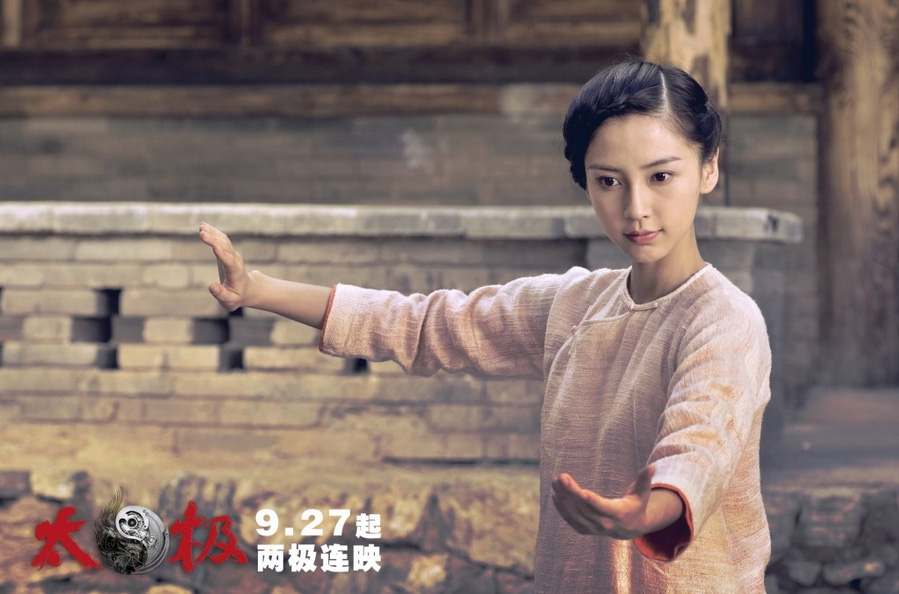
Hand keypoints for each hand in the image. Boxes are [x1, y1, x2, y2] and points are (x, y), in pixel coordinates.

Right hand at [199, 222, 253, 311]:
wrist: (247, 288)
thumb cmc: (237, 296)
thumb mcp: (230, 301)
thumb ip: (221, 294)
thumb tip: (211, 286)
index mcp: (236, 273)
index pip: (230, 262)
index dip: (223, 255)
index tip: (215, 247)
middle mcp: (236, 260)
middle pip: (226, 247)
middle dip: (214, 240)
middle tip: (202, 233)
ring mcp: (233, 254)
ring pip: (224, 240)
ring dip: (213, 233)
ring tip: (201, 227)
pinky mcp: (228, 250)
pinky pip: (221, 238)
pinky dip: (213, 231)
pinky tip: (203, 225)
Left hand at [551, 466, 677, 539]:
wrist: (631, 527)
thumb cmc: (637, 504)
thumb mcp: (643, 493)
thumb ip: (644, 480)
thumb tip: (652, 467)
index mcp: (618, 514)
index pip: (603, 508)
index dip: (592, 501)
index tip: (581, 491)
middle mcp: (605, 524)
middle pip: (584, 509)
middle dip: (571, 492)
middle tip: (561, 477)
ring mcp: (594, 529)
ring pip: (575, 515)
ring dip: (563, 499)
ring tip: (555, 482)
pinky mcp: (586, 529)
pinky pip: (571, 520)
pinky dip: (562, 509)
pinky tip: (555, 495)